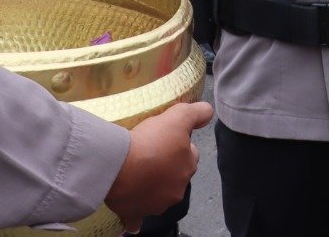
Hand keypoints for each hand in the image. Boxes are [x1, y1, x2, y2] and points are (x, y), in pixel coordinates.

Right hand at [104, 101, 212, 230]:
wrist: (119, 167)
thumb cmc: (150, 141)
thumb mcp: (178, 116)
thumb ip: (196, 113)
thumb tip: (208, 112)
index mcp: (188, 166)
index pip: (190, 154)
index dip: (179, 145)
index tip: (164, 139)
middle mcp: (177, 190)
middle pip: (174, 175)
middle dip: (166, 166)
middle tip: (148, 154)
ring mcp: (157, 204)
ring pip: (158, 194)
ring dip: (151, 186)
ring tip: (135, 172)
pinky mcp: (137, 213)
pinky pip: (137, 217)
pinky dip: (135, 214)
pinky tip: (132, 208)